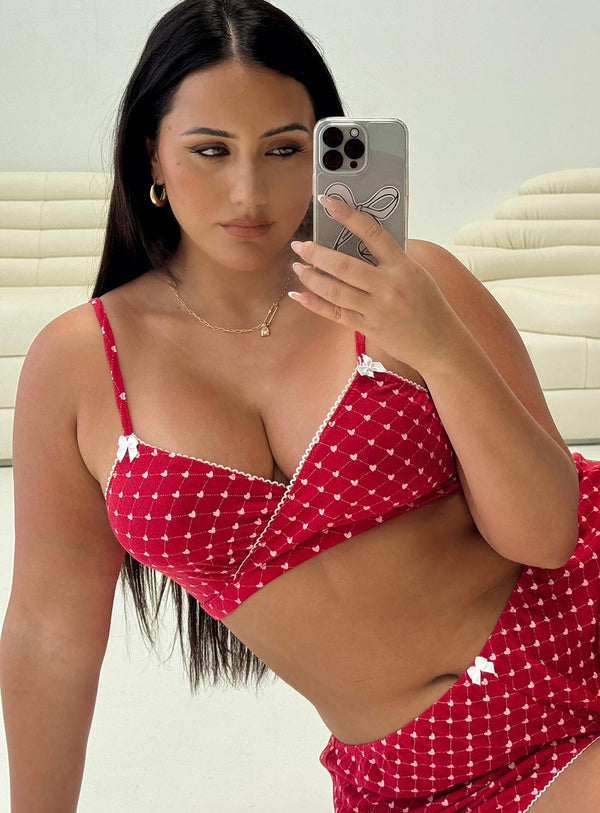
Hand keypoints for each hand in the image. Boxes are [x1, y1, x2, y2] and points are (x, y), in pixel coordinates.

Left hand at [289, 195, 460, 371]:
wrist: (440, 344)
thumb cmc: (430, 306)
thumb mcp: (417, 275)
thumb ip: (391, 260)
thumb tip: (361, 243)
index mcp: (403, 266)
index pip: (372, 233)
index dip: (347, 215)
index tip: (327, 202)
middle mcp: (387, 286)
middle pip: (344, 266)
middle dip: (317, 253)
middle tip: (300, 245)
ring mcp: (375, 309)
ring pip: (335, 291)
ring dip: (311, 277)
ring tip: (297, 267)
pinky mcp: (367, 327)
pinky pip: (335, 313)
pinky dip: (314, 303)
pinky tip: (299, 294)